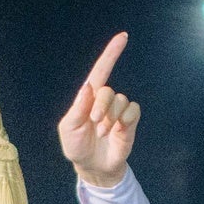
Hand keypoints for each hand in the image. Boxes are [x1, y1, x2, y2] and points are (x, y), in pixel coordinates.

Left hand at [58, 33, 137, 191]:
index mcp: (88, 97)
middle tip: (95, 123)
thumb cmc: (77, 146)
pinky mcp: (129, 122)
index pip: (100, 70)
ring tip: (102, 133)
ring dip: (111, 118)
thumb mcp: (69, 129)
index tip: (123, 37)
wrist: (92, 167)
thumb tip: (89, 86)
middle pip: (108, 91)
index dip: (111, 54)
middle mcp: (105, 101)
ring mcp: (118, 111)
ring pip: (121, 100)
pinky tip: (119, 130)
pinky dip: (126, 119)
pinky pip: (133, 110)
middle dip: (101, 106)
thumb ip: (78, 108)